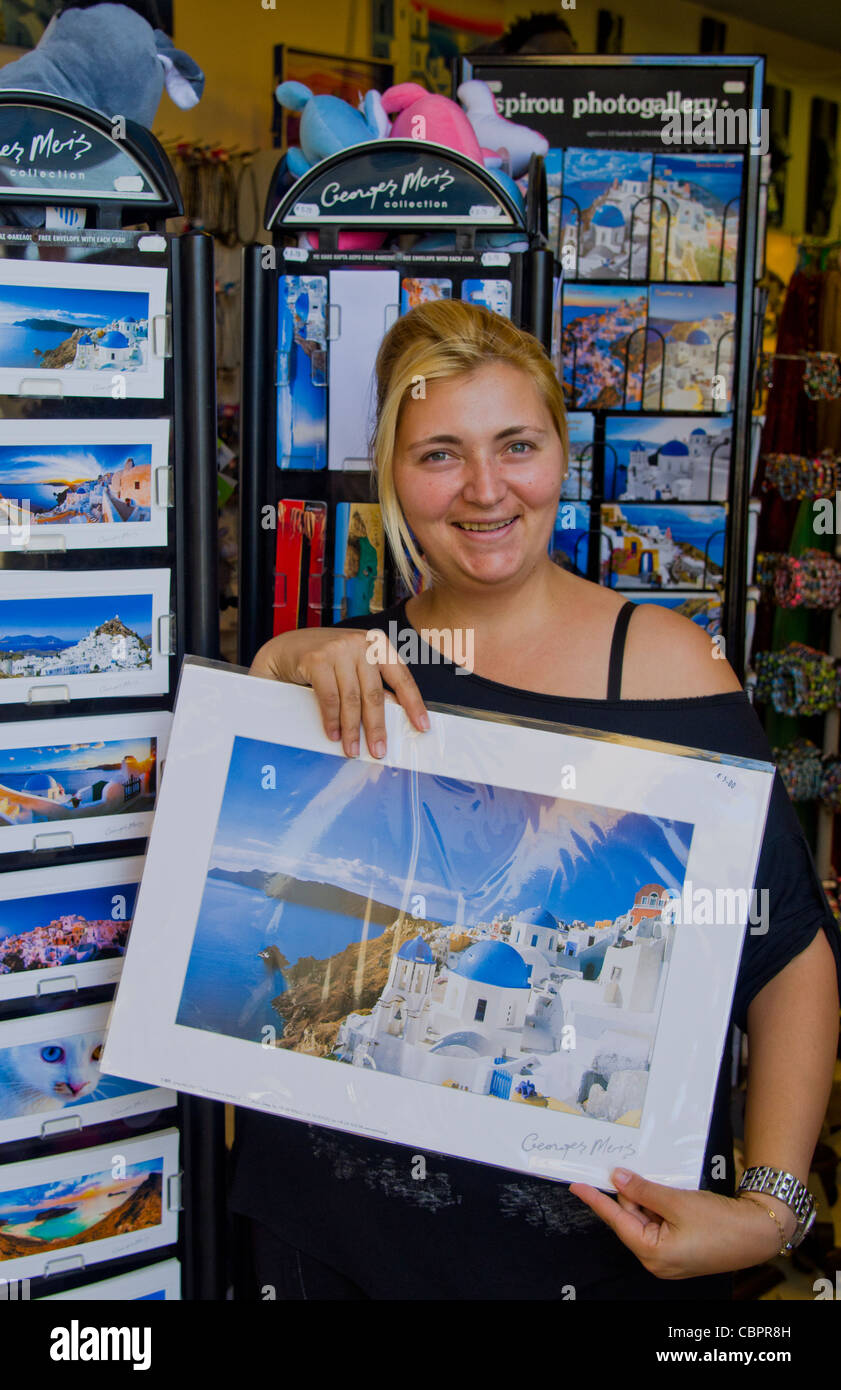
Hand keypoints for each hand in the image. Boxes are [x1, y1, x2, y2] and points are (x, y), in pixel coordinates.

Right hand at [250, 627, 428, 758]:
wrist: (284, 649)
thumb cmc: (325, 662)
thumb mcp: (354, 667)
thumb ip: (371, 684)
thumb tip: (394, 718)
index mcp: (377, 644)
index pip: (401, 676)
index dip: (413, 703)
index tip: (422, 726)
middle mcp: (360, 643)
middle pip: (375, 693)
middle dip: (377, 726)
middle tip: (379, 751)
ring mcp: (338, 648)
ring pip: (351, 698)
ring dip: (352, 729)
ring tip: (352, 750)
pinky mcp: (316, 658)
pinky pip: (329, 697)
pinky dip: (332, 720)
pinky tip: (333, 735)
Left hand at [569, 1168, 795, 1277]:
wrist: (757, 1234)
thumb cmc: (721, 1224)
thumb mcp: (677, 1202)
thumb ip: (643, 1190)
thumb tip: (618, 1179)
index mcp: (652, 1253)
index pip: (616, 1220)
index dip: (595, 1200)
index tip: (576, 1185)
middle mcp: (656, 1260)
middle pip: (631, 1218)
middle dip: (634, 1194)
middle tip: (640, 1173)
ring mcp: (668, 1258)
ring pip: (645, 1219)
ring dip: (650, 1199)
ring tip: (669, 1189)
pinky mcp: (679, 1251)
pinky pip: (659, 1224)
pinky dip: (660, 1207)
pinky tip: (672, 1196)